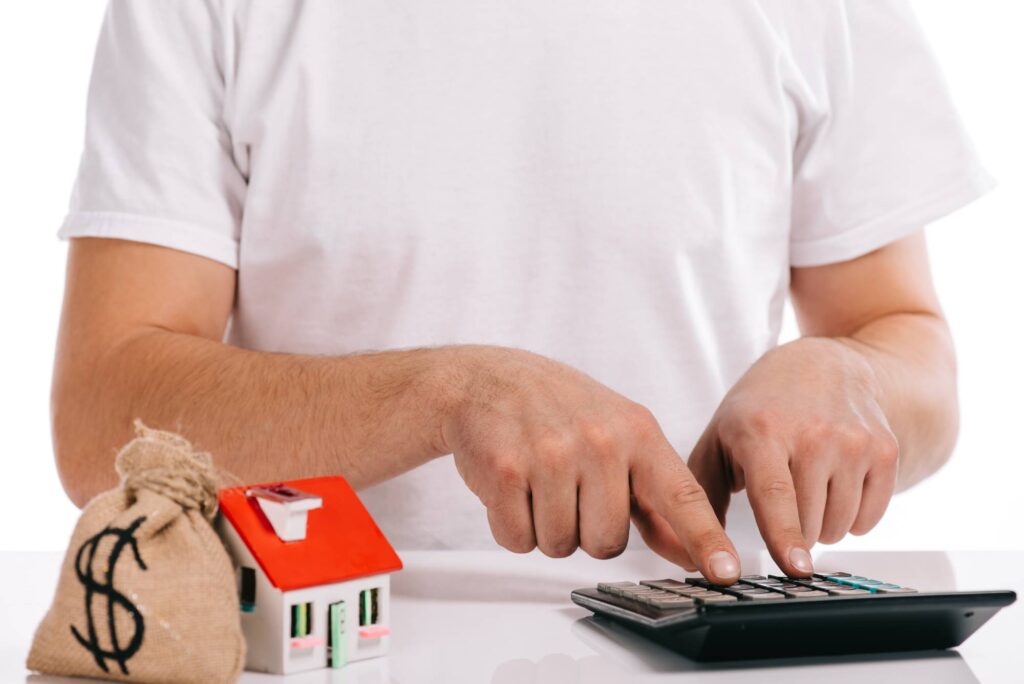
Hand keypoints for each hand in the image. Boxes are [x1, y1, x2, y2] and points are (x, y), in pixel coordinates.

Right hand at [437, 345, 741, 583]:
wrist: (484, 379)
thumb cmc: (557, 410)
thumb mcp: (617, 435)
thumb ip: (654, 497)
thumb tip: (687, 552)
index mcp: (637, 431)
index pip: (680, 495)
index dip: (704, 538)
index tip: (726, 571)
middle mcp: (600, 440)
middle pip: (607, 543)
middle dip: (583, 529)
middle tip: (565, 486)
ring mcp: (551, 454)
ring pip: (560, 545)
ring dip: (544, 528)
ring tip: (536, 481)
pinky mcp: (505, 470)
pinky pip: (518, 540)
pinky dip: (510, 526)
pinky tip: (510, 486)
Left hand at [686, 338, 899, 575]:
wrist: (823, 365)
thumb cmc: (761, 408)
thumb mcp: (718, 438)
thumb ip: (702, 494)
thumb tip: (697, 551)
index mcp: (762, 430)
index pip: (775, 494)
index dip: (784, 536)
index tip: (794, 569)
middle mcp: (814, 433)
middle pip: (809, 521)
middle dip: (791, 534)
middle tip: (780, 506)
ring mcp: (854, 440)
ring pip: (840, 525)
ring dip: (821, 527)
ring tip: (805, 491)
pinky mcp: (885, 449)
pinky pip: (869, 517)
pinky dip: (850, 518)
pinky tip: (834, 486)